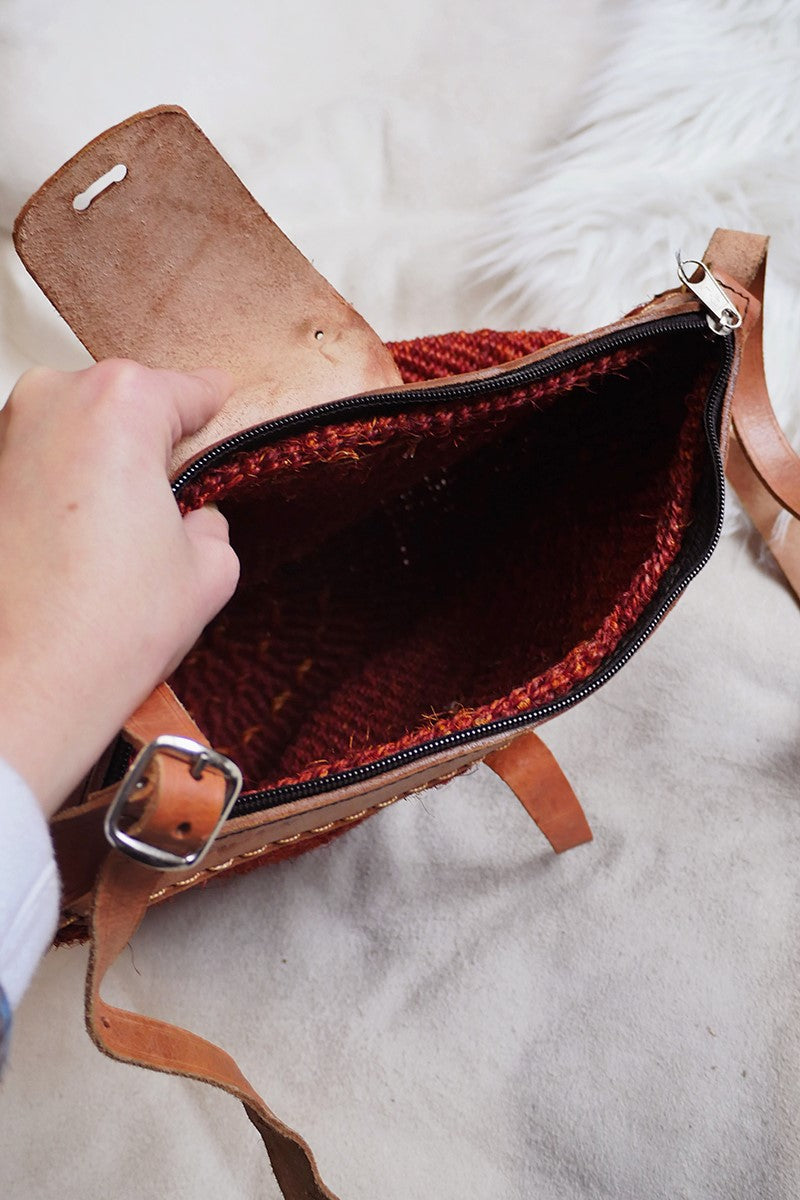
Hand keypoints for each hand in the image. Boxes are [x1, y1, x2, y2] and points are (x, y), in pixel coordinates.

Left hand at [0, 359, 238, 817]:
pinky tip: (71, 553)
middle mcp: (50, 403)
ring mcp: (1, 438)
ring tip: (113, 543)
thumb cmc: (101, 631)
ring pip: (70, 435)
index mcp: (120, 405)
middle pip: (119, 406)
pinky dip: (54, 496)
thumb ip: (210, 523)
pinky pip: (30, 469)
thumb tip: (194, 520)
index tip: (216, 404)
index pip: (184, 389)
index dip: (210, 407)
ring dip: (95, 471)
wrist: (21, 686)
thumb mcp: (209, 571)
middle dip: (145, 446)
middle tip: (168, 504)